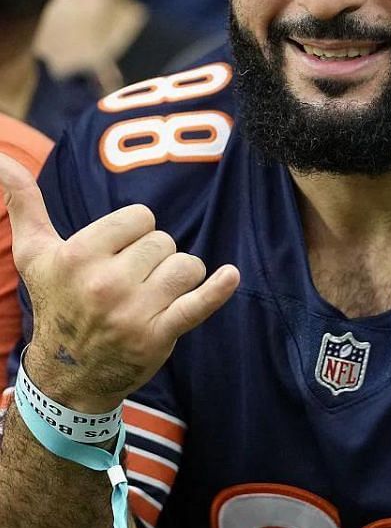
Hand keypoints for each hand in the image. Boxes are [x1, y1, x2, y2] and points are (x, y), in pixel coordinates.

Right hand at [0, 154, 237, 412]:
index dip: (134, 233)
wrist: (68, 370)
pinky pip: (200, 304)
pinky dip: (218, 288)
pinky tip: (230, 275)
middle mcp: (105, 283)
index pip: (141, 217)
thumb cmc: (56, 300)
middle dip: (154, 257)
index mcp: (76, 256)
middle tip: (130, 281)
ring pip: (187, 266)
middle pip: (165, 242)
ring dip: (179, 276)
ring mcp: (134, 311)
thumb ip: (22, 201)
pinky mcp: (158, 335)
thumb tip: (0, 156)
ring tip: (154, 293)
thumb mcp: (34, 253)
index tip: (117, 254)